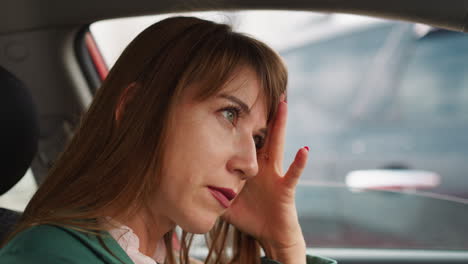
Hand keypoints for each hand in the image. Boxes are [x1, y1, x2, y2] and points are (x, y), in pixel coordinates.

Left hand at [222, 100, 308, 262]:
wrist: (270, 234)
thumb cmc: (249, 216)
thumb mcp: (225, 198)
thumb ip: (209, 188)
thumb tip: (186, 181)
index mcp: (249, 166)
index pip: (244, 139)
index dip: (240, 122)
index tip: (231, 101)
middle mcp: (263, 165)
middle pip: (262, 134)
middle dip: (262, 112)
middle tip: (263, 87)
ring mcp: (275, 174)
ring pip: (278, 144)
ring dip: (281, 125)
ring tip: (283, 104)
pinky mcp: (285, 188)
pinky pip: (292, 174)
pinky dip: (299, 163)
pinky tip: (304, 150)